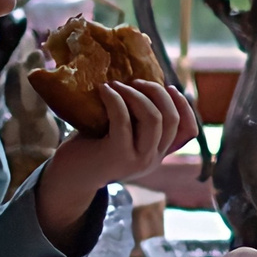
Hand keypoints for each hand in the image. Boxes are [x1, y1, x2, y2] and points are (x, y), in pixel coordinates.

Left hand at [34, 80, 199, 246]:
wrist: (69, 177)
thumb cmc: (93, 147)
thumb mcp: (123, 133)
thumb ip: (138, 119)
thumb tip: (143, 80)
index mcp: (158, 153)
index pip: (188, 131)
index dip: (185, 106)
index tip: (170, 87)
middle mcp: (153, 159)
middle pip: (171, 119)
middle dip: (157, 92)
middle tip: (135, 81)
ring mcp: (138, 160)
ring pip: (153, 118)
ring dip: (136, 94)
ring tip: (117, 84)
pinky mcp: (117, 155)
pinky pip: (123, 119)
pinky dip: (115, 99)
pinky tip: (103, 90)